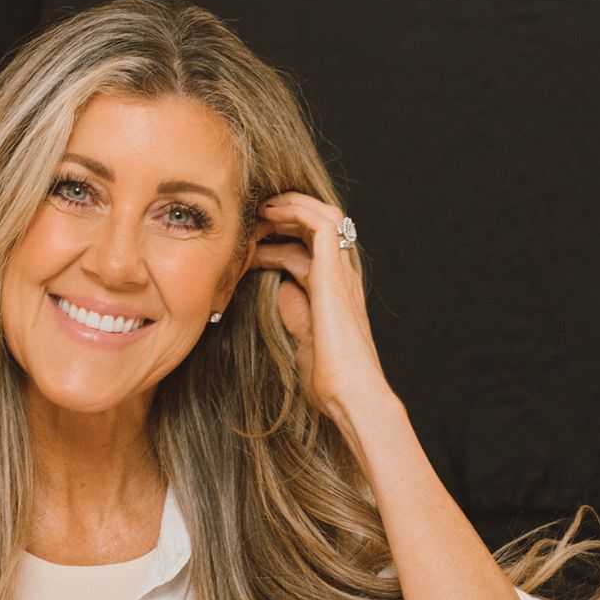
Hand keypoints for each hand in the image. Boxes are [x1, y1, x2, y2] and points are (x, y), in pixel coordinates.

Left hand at [248, 190, 390, 421]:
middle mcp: (341, 277)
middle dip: (283, 216)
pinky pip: (321, 224)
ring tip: (259, 209)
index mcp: (334, 292)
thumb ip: (295, 311)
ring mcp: (341, 273)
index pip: (311, 249)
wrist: (349, 392)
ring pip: (322, 217)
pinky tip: (271, 213)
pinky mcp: (335, 273)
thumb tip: (280, 289)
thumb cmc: (329, 378)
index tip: (250, 239)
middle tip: (250, 217)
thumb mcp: (303, 337)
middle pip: (317, 228)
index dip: (281, 238)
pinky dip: (296, 211)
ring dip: (289, 207)